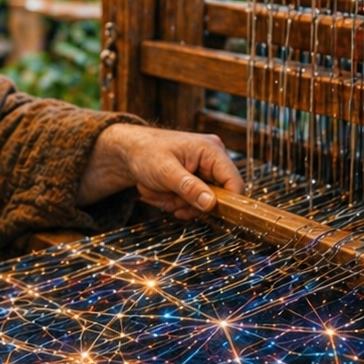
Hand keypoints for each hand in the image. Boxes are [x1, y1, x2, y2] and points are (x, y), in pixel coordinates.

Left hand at [77, 123, 243, 220]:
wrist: (129, 151)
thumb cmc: (145, 152)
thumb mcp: (165, 171)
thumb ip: (188, 187)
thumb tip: (211, 203)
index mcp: (211, 150)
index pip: (234, 182)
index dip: (226, 202)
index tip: (206, 213)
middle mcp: (213, 159)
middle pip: (219, 196)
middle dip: (193, 204)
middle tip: (171, 201)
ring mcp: (205, 169)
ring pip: (205, 202)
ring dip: (183, 204)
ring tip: (164, 194)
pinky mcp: (197, 178)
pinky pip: (195, 200)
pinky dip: (180, 202)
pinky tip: (166, 195)